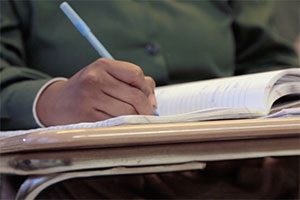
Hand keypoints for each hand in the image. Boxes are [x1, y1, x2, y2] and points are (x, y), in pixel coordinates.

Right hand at [36, 58, 156, 125]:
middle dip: (146, 109)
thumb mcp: (106, 76)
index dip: (147, 90)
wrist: (56, 103)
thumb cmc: (88, 90)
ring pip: (128, 113)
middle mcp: (95, 79)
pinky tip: (123, 126)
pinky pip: (116, 124)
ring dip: (137, 119)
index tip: (149, 101)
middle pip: (135, 96)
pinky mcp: (87, 117)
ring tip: (136, 121)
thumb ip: (133, 82)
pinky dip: (125, 127)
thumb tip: (153, 102)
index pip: (136, 74)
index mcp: (102, 65)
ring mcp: (90, 98)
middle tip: (148, 116)